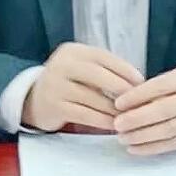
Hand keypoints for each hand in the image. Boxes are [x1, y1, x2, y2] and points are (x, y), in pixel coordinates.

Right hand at [21, 43, 144, 132]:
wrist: (34, 100)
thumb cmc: (69, 83)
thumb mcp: (83, 69)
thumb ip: (105, 71)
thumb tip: (138, 84)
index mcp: (73, 51)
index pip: (103, 57)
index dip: (124, 69)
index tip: (141, 81)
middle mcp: (62, 64)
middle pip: (98, 75)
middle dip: (121, 88)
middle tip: (137, 101)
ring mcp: (55, 85)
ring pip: (92, 97)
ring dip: (113, 108)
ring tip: (128, 116)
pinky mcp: (54, 106)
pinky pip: (84, 114)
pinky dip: (101, 120)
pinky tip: (113, 125)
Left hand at [112, 65, 175, 155]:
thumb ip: (155, 87)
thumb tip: (126, 102)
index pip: (160, 86)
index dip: (137, 96)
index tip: (118, 103)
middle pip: (164, 110)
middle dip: (137, 119)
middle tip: (117, 124)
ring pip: (167, 130)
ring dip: (142, 136)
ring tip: (122, 137)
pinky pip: (173, 144)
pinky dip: (152, 148)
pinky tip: (135, 148)